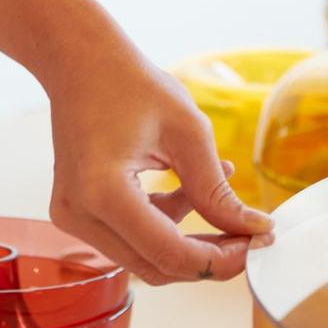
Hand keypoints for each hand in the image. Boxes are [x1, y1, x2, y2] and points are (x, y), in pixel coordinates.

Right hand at [43, 40, 274, 285]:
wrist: (79, 62)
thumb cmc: (132, 84)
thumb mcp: (188, 133)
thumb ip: (217, 192)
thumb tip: (254, 230)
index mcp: (102, 193)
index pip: (169, 254)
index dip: (220, 260)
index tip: (256, 245)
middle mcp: (79, 214)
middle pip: (156, 266)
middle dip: (207, 258)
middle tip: (248, 236)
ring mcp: (72, 217)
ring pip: (144, 257)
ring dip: (187, 239)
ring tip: (222, 202)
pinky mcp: (77, 213)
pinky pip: (129, 237)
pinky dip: (164, 224)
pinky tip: (188, 191)